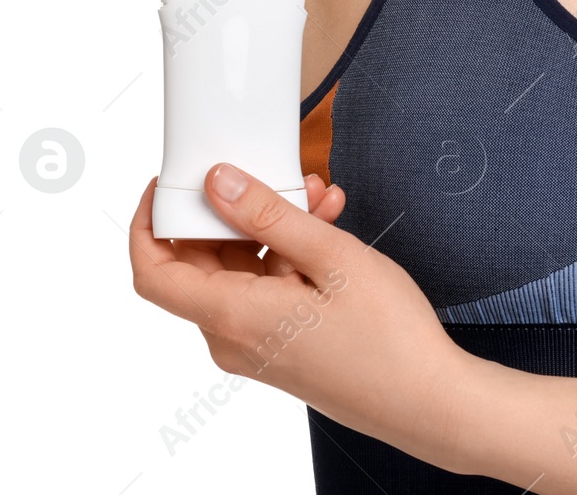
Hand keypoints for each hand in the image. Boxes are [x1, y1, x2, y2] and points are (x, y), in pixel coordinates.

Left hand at [128, 166, 473, 462]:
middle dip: (234, 212)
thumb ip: (268, 216)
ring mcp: (256, 346)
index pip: (154, 269)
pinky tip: (328, 231)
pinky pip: (264, 292)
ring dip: (271, 231)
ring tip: (321, 200)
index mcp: (233, 316)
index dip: (149, 222)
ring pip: (240, 273)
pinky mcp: (280, 348)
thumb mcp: (332, 258)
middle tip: (274, 176)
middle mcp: (232, 338)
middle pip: (200, 263)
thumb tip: (218, 183)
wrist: (427, 401)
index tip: (168, 185)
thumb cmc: (388, 339)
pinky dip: (288, 258)